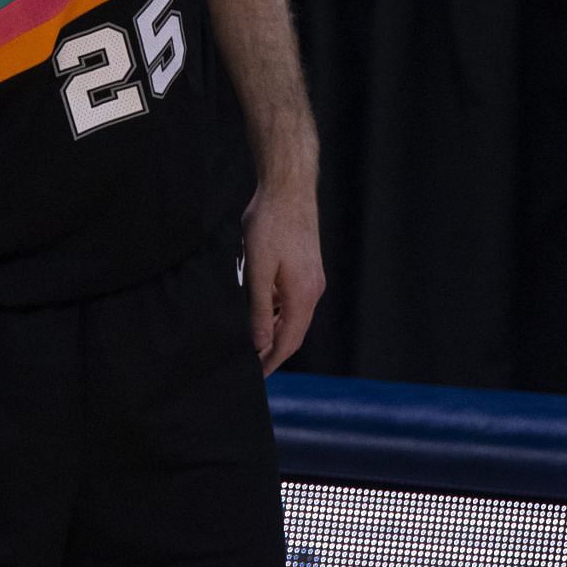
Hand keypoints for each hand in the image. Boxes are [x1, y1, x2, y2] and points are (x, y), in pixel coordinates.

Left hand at [241, 184, 324, 374]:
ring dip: (276, 332)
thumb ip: (259, 309)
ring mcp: (313, 279)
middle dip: (274, 351)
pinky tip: (262, 311)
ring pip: (294, 317)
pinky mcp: (308, 268)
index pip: (288, 341)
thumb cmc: (269, 225)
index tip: (257, 377)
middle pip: (293, 332)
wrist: (288, 189)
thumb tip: (260, 344)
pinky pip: (294, 301)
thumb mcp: (257, 269)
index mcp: (302, 295)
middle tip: (253, 366)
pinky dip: (279, 313)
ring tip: (253, 343)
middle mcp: (313, 291)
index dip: (272, 361)